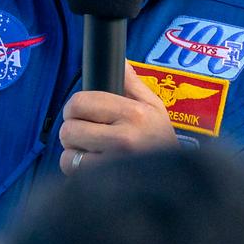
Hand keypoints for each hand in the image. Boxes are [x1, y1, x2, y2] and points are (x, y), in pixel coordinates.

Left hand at [57, 62, 177, 173]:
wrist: (176, 180)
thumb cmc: (160, 142)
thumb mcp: (155, 108)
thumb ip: (132, 84)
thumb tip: (120, 60)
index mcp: (135, 114)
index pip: (80, 102)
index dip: (75, 108)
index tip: (82, 114)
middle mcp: (124, 138)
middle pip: (69, 128)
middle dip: (73, 131)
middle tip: (87, 136)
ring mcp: (114, 164)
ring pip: (68, 153)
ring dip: (75, 153)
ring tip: (93, 153)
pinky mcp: (105, 183)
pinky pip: (72, 171)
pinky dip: (77, 170)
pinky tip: (94, 168)